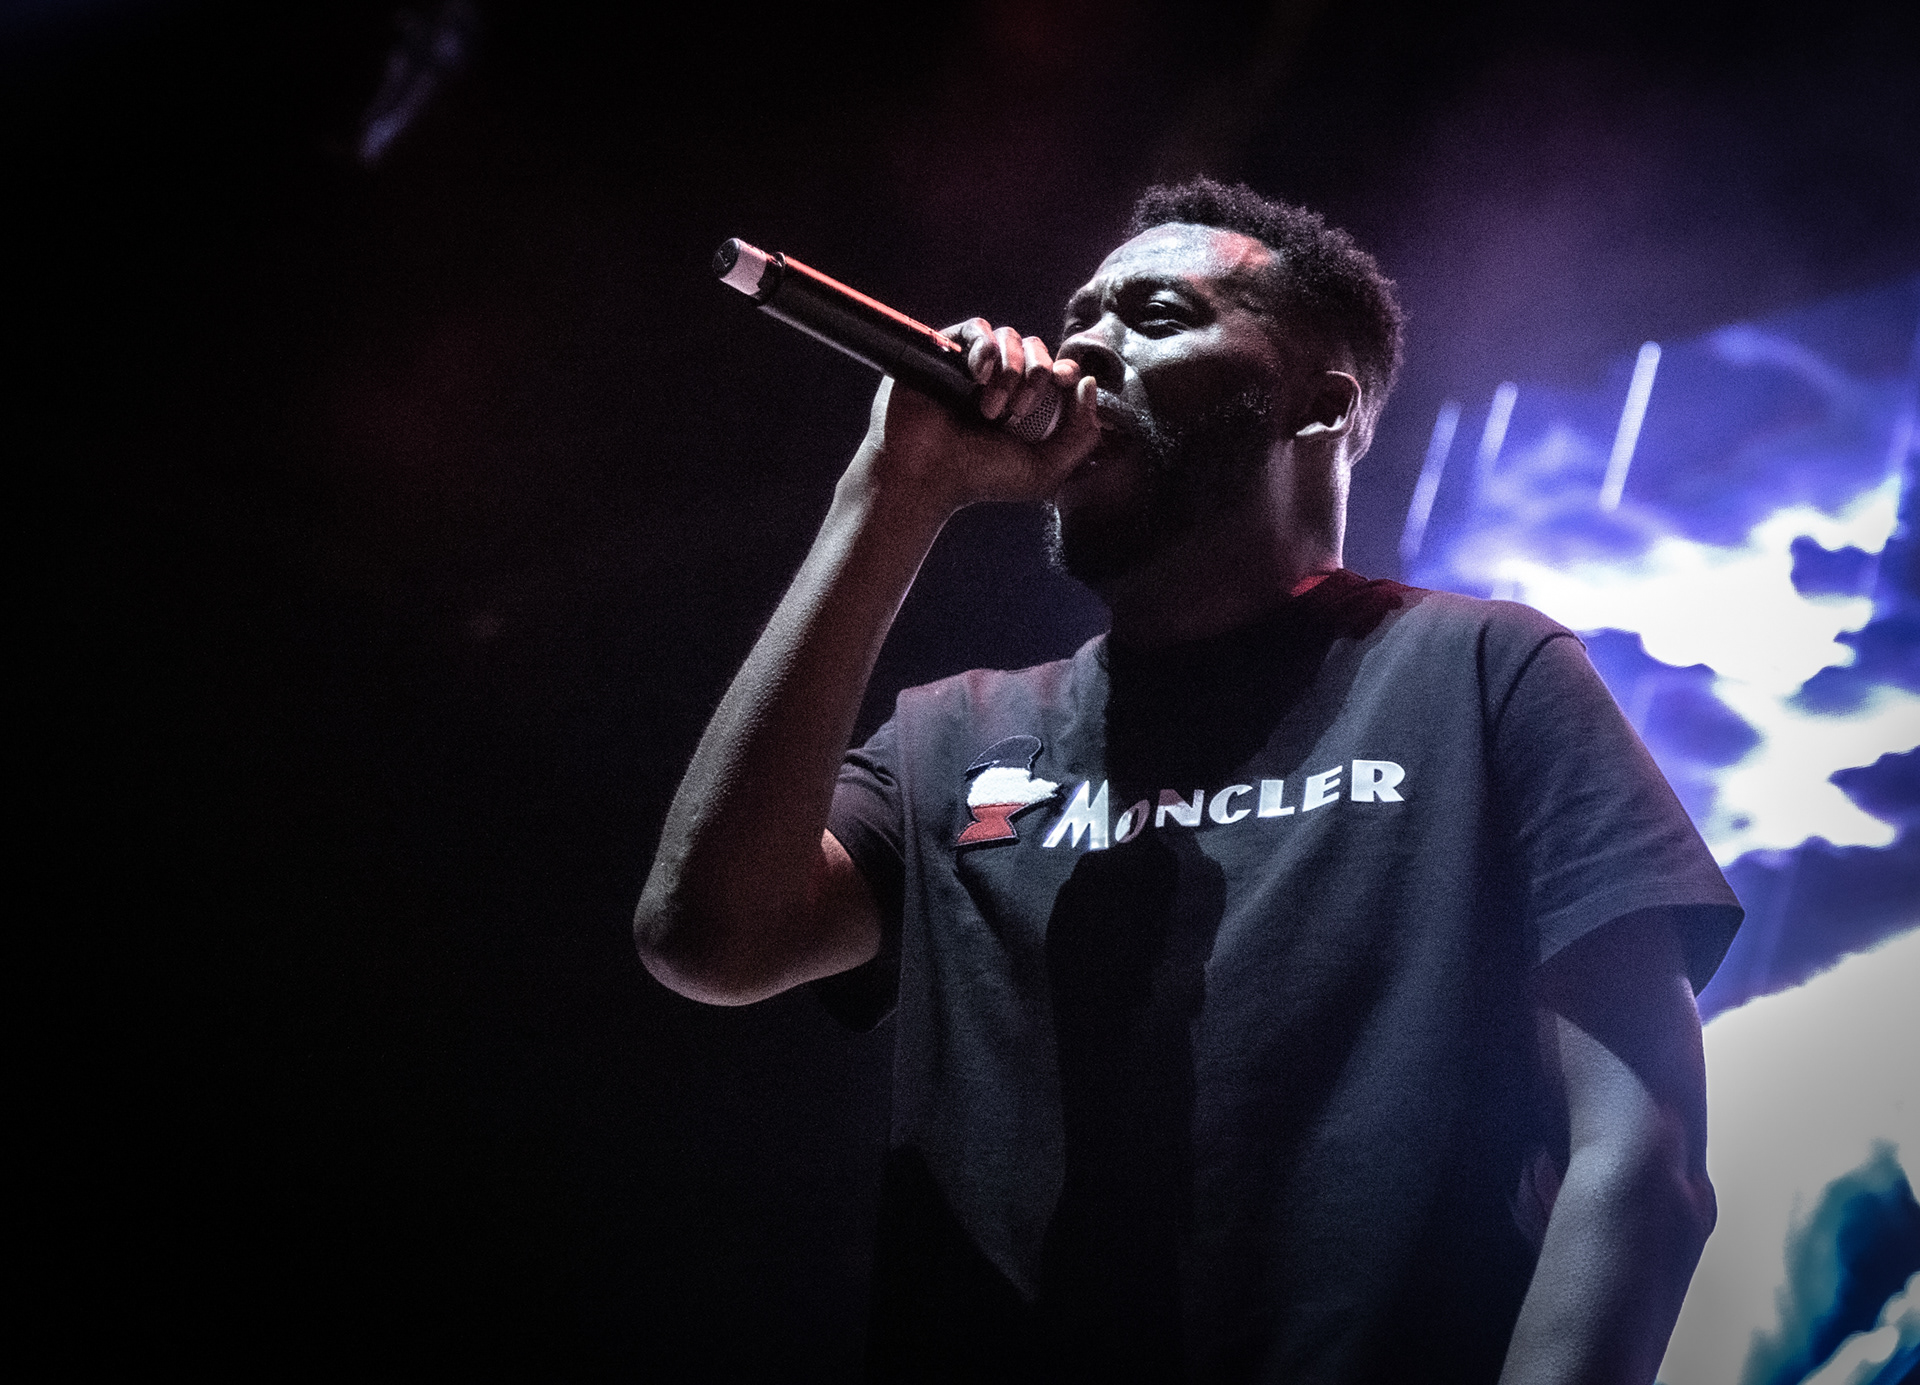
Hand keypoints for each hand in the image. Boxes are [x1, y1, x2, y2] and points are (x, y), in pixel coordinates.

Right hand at [853, 317, 1101, 514]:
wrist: (925, 476)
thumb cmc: (981, 479)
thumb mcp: (1046, 470)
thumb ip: (1082, 435)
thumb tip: (1089, 383)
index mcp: (1024, 404)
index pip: (1057, 369)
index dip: (1067, 370)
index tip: (1066, 382)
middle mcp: (999, 381)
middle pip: (1037, 348)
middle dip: (1037, 375)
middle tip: (1020, 412)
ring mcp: (970, 365)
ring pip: (1010, 336)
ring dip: (1010, 370)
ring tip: (991, 409)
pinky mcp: (944, 351)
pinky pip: (977, 329)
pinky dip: (986, 349)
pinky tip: (978, 377)